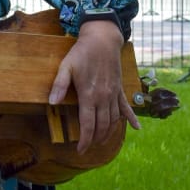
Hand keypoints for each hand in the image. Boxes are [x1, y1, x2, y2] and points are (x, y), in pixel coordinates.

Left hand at [48, 20, 140, 152]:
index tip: (80, 150)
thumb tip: (52, 103)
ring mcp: (114, 94)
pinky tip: (137, 128)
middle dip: (96, 140)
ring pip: (114, 120)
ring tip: (101, 142)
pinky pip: (127, 107)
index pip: (88, 125)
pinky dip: (132, 119)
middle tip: (89, 147)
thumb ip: (59, 85)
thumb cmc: (82, 53)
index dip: (85, 140)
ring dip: (109, 133)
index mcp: (89, 95)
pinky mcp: (120, 89)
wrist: (102, 39)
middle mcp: (104, 98)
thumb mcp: (66, 66)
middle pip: (102, 126)